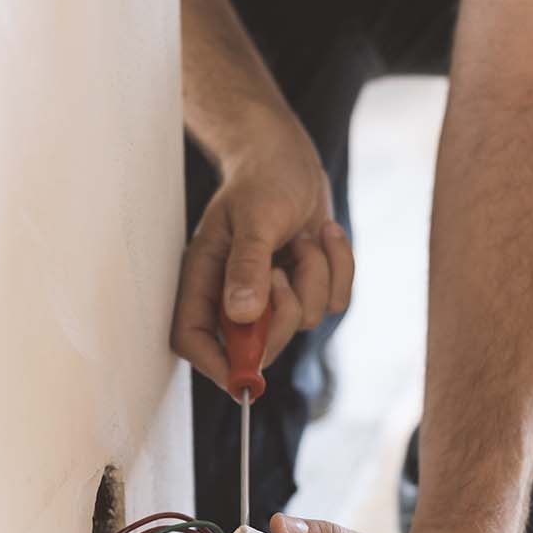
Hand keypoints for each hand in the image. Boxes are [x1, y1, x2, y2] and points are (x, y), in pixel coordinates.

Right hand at [170, 118, 354, 390]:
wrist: (290, 155)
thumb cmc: (262, 179)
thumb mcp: (254, 218)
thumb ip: (247, 266)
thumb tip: (242, 315)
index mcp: (204, 279)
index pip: (193, 338)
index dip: (215, 364)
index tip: (245, 378)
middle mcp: (233, 294)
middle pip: (257, 346)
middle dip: (283, 313)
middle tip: (283, 272)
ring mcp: (272, 294)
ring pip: (304, 321)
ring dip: (314, 274)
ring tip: (302, 237)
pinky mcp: (305, 285)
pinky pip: (334, 302)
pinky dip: (338, 267)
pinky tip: (320, 235)